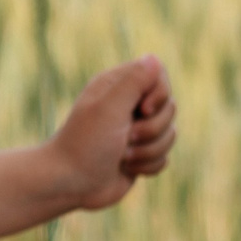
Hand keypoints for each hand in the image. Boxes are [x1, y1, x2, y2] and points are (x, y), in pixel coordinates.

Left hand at [46, 56, 178, 210]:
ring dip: (148, 150)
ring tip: (123, 156)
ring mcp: (136, 131)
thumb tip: (153, 57)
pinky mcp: (140, 154)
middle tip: (126, 137)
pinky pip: (164, 157)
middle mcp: (128, 105)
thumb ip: (134, 81)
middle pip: (169, 108)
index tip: (142, 108)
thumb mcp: (110, 107)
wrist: (70, 183)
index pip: (158, 75)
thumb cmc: (86, 142)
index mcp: (118, 86)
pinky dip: (148, 165)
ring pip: (170, 135)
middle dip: (152, 128)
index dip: (159, 93)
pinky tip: (126, 168)